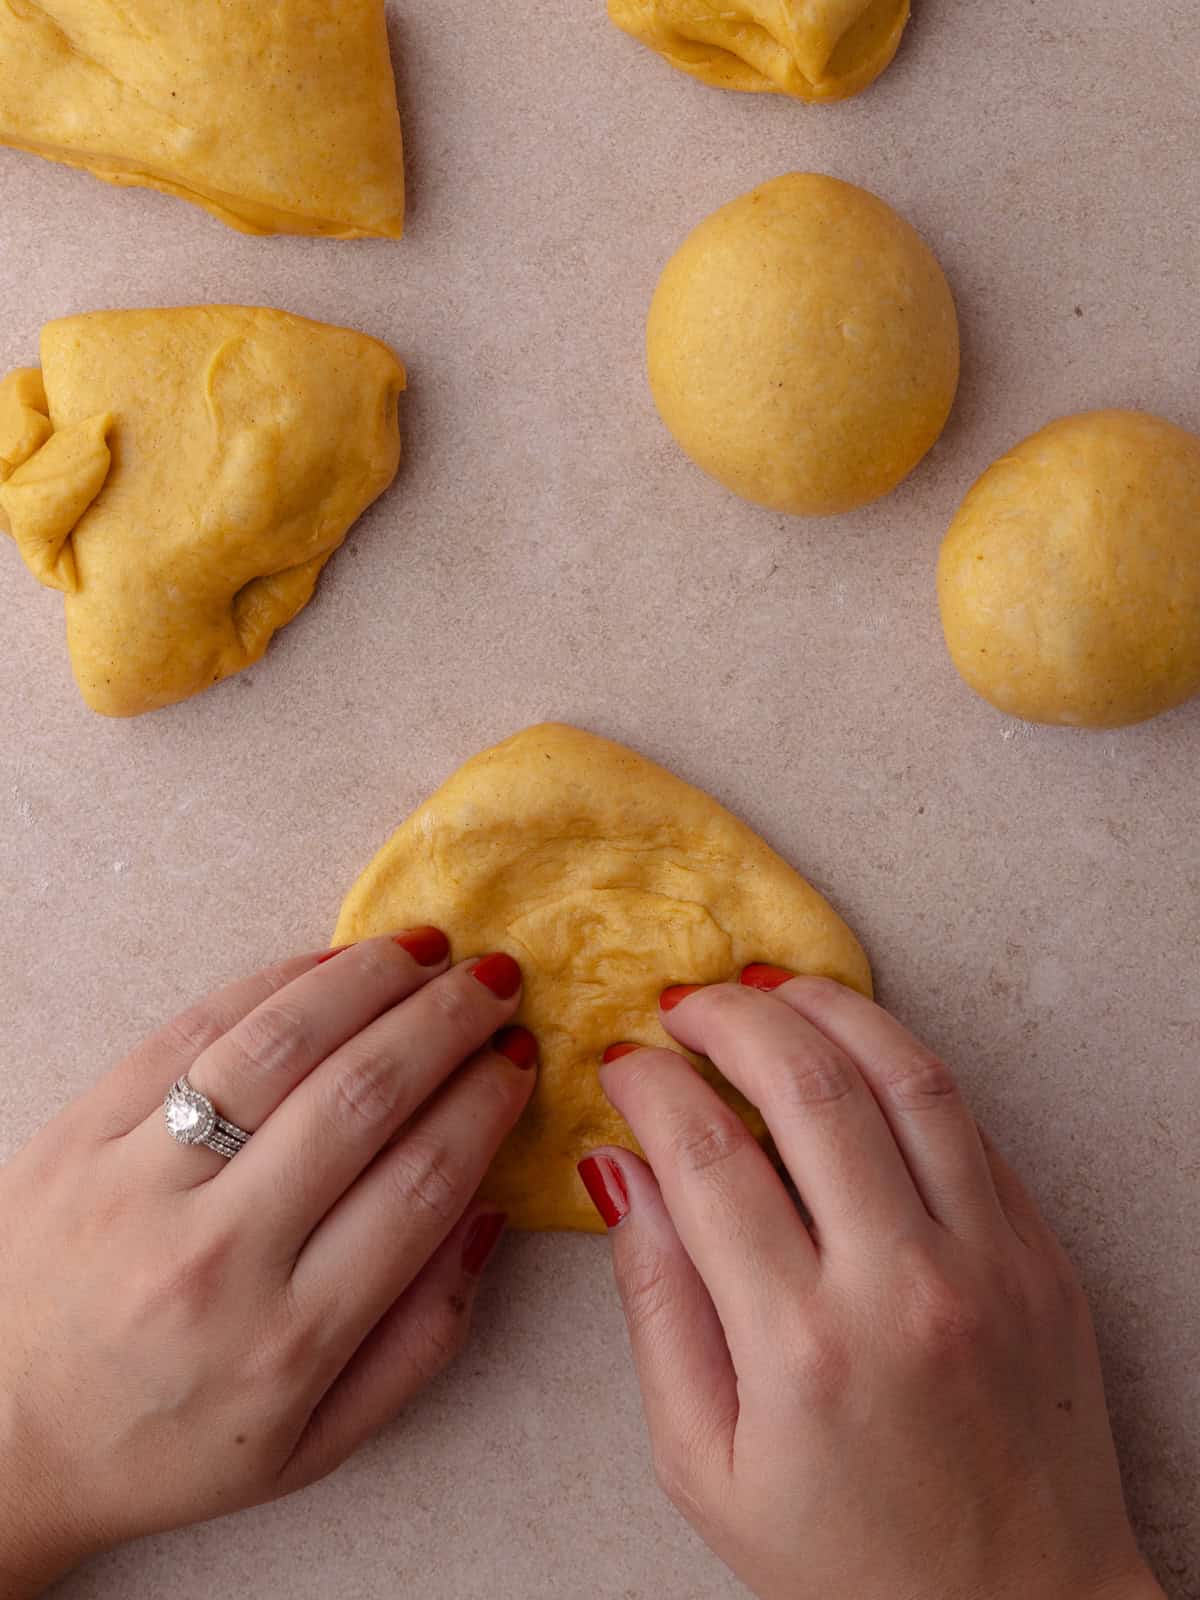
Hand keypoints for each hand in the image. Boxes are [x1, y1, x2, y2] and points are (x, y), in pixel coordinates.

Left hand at [0, 933, 534, 1597]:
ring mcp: (136, 1184)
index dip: (485, 1104)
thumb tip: (488, 1210)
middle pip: (362, 1097)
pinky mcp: (78, 1134)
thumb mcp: (312, 1444)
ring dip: (369, 980)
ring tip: (428, 951)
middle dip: (446, 1024)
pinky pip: (190, 1031)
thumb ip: (422, 1340)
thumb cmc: (165, 1443)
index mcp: (285, 1341)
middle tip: (495, 985)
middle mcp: (214, 1255)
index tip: (518, 1061)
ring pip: (278, 1045)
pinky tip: (329, 962)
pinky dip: (272, 982)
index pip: (421, 1183)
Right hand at [584, 972, 1164, 1599]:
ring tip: (768, 990)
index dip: (651, 1086)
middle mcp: (902, 1283)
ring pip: (905, 1073)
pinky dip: (902, 1062)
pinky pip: (969, 1120)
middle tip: (685, 1004)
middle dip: (729, 1017)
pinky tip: (853, 1049)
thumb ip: (657, 1308)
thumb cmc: (848, 1559)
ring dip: (825, 1007)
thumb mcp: (705, 1466)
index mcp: (800, 1345)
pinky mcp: (1040, 1252)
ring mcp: (987, 1258)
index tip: (624, 1064)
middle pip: (806, 1084)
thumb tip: (620, 1173)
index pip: (707, 1154)